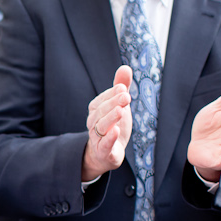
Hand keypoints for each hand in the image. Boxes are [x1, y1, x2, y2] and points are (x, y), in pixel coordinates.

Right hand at [82, 66, 132, 182]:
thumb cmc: (112, 125)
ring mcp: (97, 138)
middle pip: (102, 111)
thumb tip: (125, 67)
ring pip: (102, 127)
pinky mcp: (103, 151)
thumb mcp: (118, 105)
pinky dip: (109, 138)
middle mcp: (93, 122)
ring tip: (121, 111)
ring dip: (111, 118)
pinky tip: (116, 131)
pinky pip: (104, 144)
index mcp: (96, 109)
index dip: (113, 93)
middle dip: (113, 103)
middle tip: (126, 96)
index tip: (123, 88)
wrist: (105, 154)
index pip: (103, 99)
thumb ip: (120, 87)